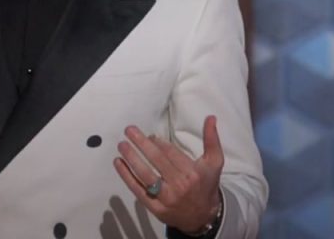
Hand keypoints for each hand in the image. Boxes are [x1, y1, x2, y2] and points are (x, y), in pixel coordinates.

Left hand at [114, 116, 223, 232]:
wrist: (202, 216)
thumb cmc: (206, 184)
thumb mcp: (214, 162)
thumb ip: (212, 139)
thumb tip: (211, 118)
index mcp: (192, 173)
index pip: (170, 153)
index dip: (158, 142)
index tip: (150, 135)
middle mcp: (179, 186)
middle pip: (156, 161)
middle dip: (141, 143)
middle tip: (129, 130)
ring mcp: (166, 198)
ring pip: (145, 175)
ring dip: (131, 158)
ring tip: (122, 145)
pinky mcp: (156, 208)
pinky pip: (138, 190)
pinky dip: (126, 176)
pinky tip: (119, 163)